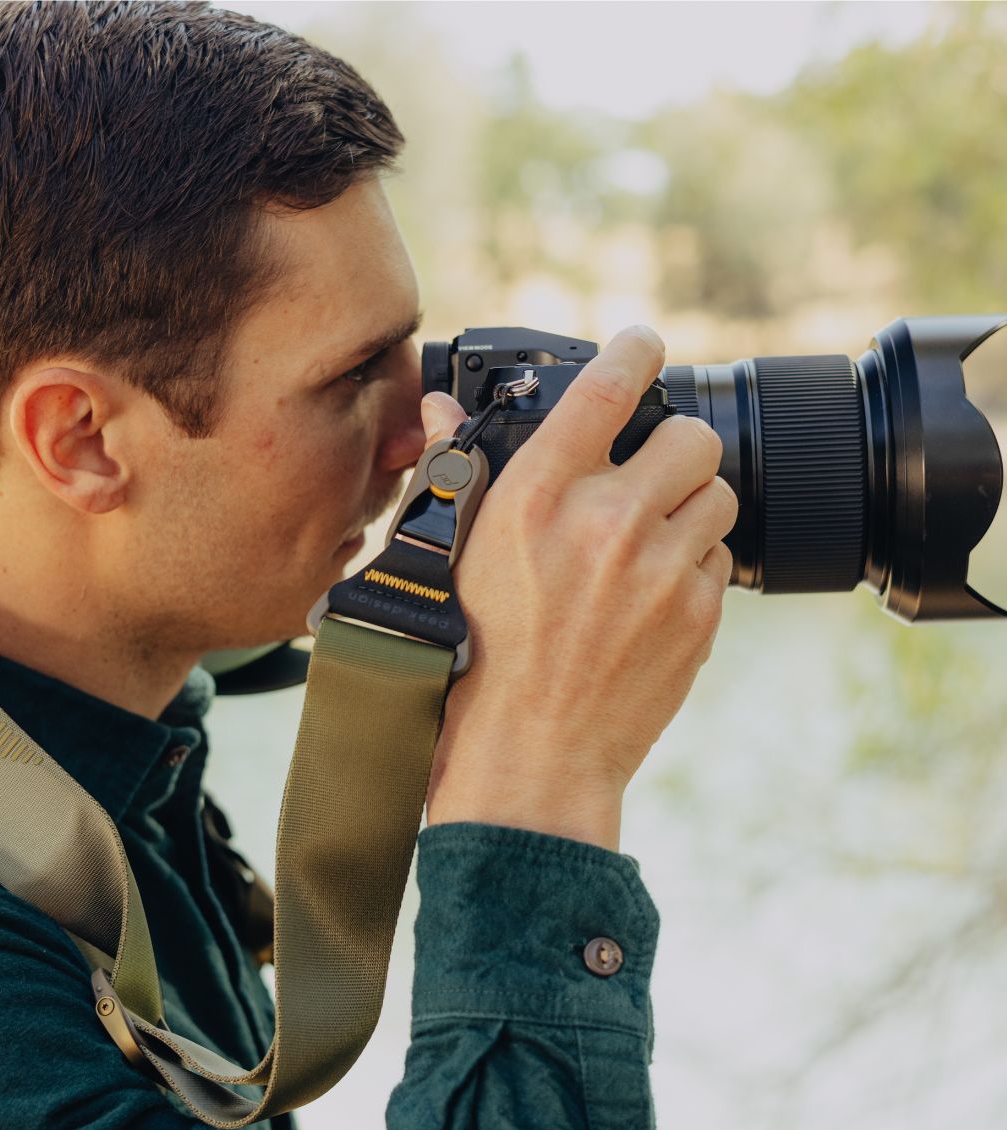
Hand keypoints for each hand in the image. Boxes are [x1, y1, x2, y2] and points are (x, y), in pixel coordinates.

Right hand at [420, 326, 736, 850]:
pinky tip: (651, 592)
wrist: (530, 753)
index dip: (633, 350)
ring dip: (690, 504)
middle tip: (647, 472)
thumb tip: (441, 409)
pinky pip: (721, 557)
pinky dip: (695, 563)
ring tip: (649, 537)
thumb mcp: (450, 557)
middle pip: (690, 436)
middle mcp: (607, 522)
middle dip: (672, 446)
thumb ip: (457, 471)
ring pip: (717, 492)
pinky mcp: (698, 614)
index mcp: (536, 498)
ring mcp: (660, 570)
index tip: (643, 342)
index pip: (605, 389)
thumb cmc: (476, 656)